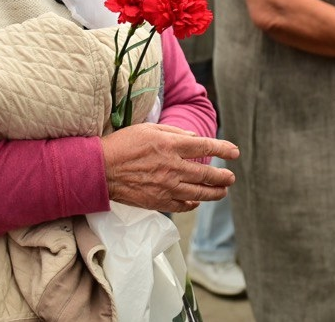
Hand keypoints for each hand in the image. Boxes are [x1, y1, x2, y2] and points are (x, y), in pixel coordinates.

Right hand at [102, 124, 238, 211]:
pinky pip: (181, 205)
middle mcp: (172, 167)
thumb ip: (174, 132)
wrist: (100, 169)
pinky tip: (196, 201)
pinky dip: (192, 204)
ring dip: (214, 193)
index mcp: (170, 145)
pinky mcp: (157, 201)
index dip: (223, 149)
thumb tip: (194, 138)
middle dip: (223, 176)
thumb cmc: (123, 144)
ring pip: (198, 193)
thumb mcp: (149, 128)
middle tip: (231, 177)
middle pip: (206, 174)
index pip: (205, 147)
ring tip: (223, 192)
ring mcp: (166, 187)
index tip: (235, 152)